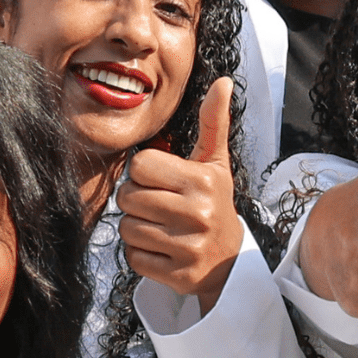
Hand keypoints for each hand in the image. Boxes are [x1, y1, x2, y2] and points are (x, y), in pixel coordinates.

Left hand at [119, 78, 245, 303]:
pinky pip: (134, 258)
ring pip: (127, 228)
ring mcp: (188, 247)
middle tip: (159, 206)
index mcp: (202, 181)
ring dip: (136, 228)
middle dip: (137, 201)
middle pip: (128, 197)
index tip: (163, 182)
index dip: (144, 174)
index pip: (139, 166)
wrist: (229, 261)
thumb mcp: (215, 164)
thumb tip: (223, 81)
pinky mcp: (178, 275)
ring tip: (160, 227)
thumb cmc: (214, 203)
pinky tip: (162, 249)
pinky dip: (141, 254)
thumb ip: (213, 122)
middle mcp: (198, 213)